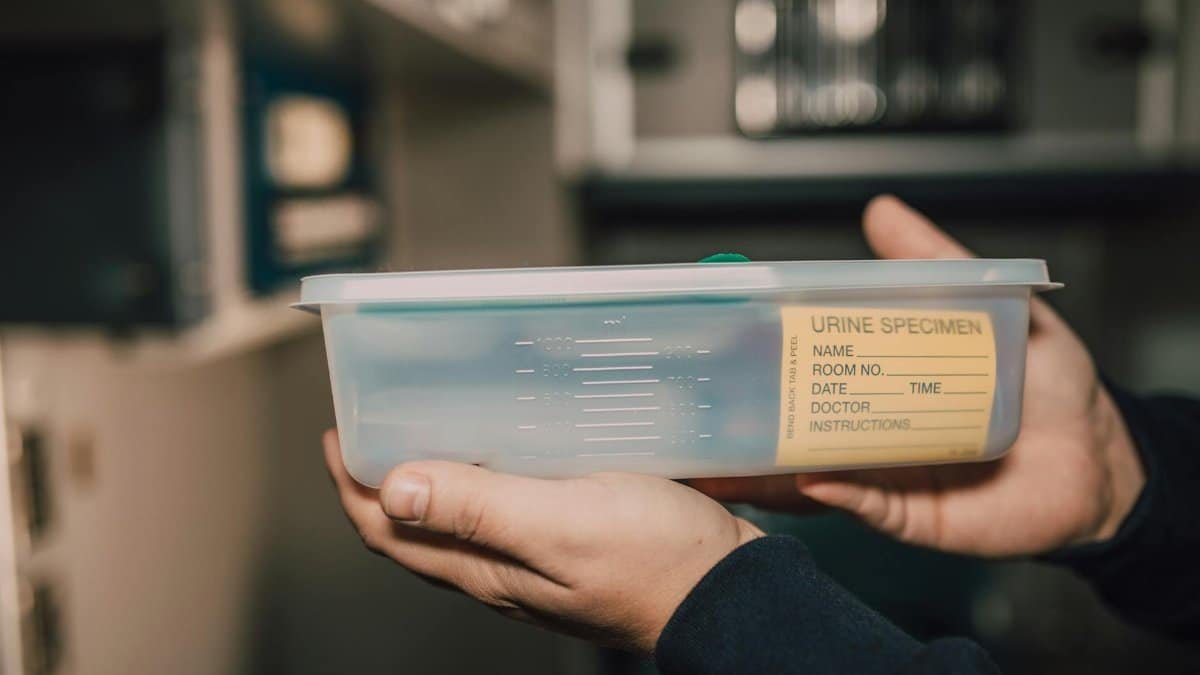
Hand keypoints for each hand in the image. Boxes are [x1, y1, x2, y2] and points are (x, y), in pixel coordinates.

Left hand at [323, 431, 762, 652]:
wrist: (727, 592)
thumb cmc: (656, 560)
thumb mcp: (561, 523)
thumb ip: (480, 508)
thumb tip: (394, 490)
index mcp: (485, 567)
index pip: (388, 529)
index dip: (353, 483)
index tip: (340, 431)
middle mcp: (498, 569)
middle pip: (414, 527)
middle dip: (381, 478)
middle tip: (375, 421)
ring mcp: (532, 560)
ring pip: (456, 520)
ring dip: (428, 476)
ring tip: (427, 426)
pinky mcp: (566, 544)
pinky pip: (503, 512)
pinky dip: (481, 478)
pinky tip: (506, 447)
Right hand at [691, 196, 1144, 557]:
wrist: (1102, 454)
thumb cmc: (1050, 383)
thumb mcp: (994, 306)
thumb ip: (937, 262)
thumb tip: (881, 212)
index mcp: (886, 379)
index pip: (816, 366)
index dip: (772, 357)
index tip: (730, 341)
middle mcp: (877, 429)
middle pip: (803, 423)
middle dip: (755, 418)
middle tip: (714, 399)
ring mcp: (891, 475)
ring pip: (821, 473)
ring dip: (776, 467)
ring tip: (736, 452)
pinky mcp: (916, 517)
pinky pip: (870, 509)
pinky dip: (841, 496)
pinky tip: (815, 479)